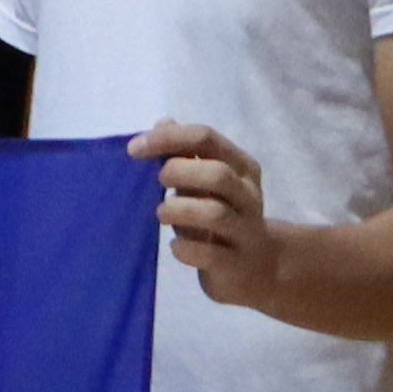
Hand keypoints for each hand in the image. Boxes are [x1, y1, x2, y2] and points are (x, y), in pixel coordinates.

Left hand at [138, 120, 284, 311]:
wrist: (258, 267)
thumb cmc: (223, 217)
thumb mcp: (207, 182)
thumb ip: (185, 154)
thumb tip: (162, 123)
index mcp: (242, 167)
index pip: (207, 138)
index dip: (169, 139)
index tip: (134, 149)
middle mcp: (249, 196)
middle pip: (218, 174)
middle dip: (179, 172)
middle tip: (157, 181)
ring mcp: (245, 231)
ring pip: (215, 213)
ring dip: (180, 209)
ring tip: (161, 213)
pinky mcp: (235, 263)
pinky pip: (209, 254)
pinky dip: (185, 248)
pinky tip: (176, 247)